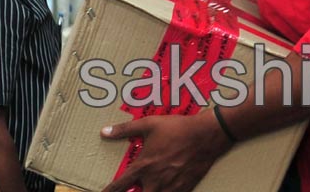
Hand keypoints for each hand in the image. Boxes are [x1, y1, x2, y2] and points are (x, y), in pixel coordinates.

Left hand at [99, 112, 232, 191]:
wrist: (205, 136)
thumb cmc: (176, 128)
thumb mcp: (148, 124)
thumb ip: (125, 129)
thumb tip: (104, 132)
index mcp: (144, 166)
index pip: (121, 184)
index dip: (110, 191)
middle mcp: (156, 180)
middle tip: (130, 191)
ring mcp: (171, 187)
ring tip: (146, 189)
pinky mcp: (185, 188)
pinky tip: (165, 190)